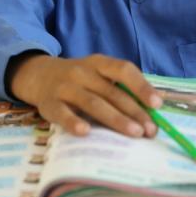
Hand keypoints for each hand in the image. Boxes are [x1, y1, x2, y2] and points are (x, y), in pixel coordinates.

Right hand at [8, 53, 162, 137]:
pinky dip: (73, 121)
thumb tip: (154, 106)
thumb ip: (120, 87)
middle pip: (112, 92)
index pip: (123, 70)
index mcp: (99, 63)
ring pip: (93, 103)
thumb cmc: (79, 79)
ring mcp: (65, 87)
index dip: (141, 86)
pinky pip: (62, 113)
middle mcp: (82, 72)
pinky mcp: (49, 103)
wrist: (39, 75)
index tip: (157, 104)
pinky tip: (86, 132)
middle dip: (134, 111)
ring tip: (134, 133)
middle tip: (150, 130)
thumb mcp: (98, 74)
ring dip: (115, 118)